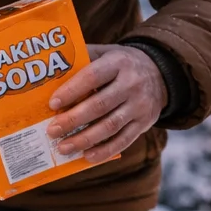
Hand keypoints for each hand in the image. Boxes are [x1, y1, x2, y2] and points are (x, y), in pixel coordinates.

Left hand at [46, 44, 165, 163]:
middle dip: (73, 120)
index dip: (72, 91)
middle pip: (100, 105)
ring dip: (85, 139)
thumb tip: (50, 74)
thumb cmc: (120, 65)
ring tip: (63, 147)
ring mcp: (140, 105)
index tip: (52, 104)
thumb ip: (82, 59)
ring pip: (110, 126)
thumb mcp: (106, 53)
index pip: (93, 77)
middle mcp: (132, 83)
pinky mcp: (144, 123)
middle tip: (52, 131)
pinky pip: (124, 140)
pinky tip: (86, 156)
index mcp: (118, 62)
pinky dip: (104, 151)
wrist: (160, 73)